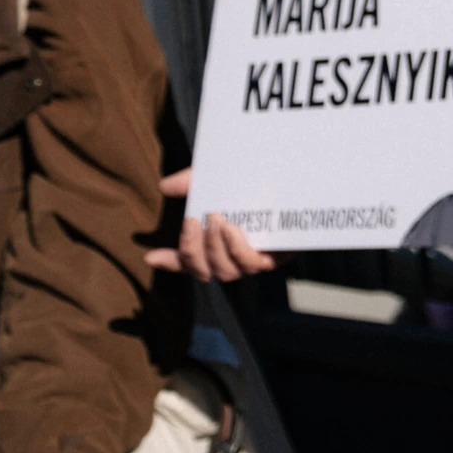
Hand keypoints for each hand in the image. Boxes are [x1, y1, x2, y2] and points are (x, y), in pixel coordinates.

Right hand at [143, 168, 277, 281]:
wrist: (302, 183)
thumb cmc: (257, 185)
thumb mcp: (220, 180)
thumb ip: (193, 183)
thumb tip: (164, 186)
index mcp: (217, 244)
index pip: (188, 261)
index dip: (170, 262)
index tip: (151, 256)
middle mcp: (234, 258)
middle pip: (203, 271)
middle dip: (191, 250)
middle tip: (191, 222)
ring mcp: (255, 260)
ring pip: (225, 271)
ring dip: (214, 247)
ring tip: (216, 221)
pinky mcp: (278, 257)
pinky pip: (252, 264)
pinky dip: (236, 248)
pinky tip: (232, 230)